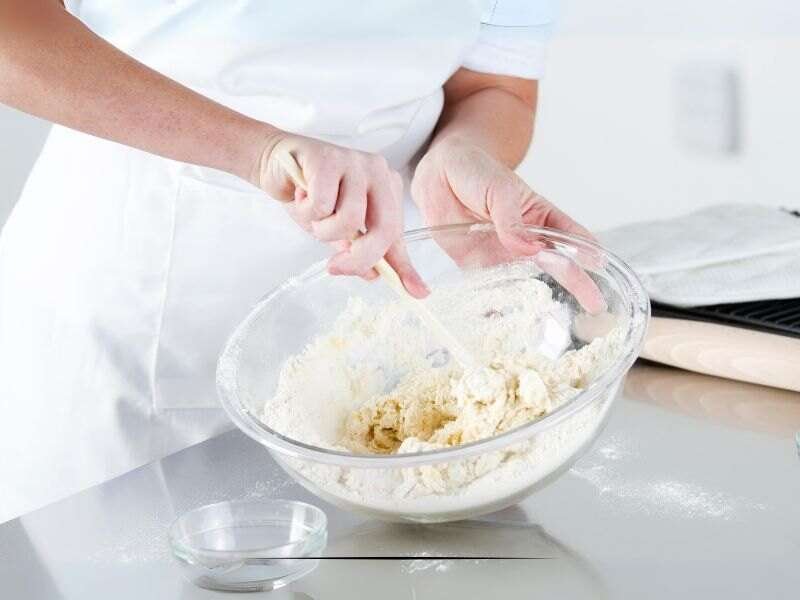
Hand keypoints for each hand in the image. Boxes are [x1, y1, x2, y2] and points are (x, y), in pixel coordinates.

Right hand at [253, 132, 427, 297]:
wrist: (276, 165)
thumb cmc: (311, 196)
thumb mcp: (340, 231)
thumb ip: (361, 252)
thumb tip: (376, 276)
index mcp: (387, 188)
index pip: (397, 233)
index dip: (401, 266)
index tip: (414, 292)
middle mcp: (377, 172)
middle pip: (383, 229)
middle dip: (359, 257)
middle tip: (334, 267)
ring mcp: (354, 162)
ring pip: (350, 220)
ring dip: (323, 230)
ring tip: (313, 215)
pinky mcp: (327, 159)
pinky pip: (322, 205)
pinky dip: (307, 211)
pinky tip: (301, 196)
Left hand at [411, 137, 604, 312]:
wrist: (438, 174)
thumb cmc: (477, 172)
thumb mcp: (499, 189)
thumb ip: (512, 219)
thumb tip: (529, 249)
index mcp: (540, 216)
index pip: (572, 236)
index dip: (588, 252)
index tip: (601, 268)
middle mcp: (526, 240)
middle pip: (558, 265)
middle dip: (577, 284)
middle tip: (595, 307)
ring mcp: (503, 255)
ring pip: (527, 282)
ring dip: (540, 301)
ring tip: (558, 324)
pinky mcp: (477, 266)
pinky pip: (491, 289)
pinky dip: (499, 306)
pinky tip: (506, 324)